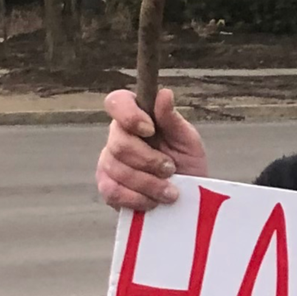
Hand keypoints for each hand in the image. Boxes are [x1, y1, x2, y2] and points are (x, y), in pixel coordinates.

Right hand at [96, 88, 208, 210]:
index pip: (117, 102)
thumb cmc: (187, 163)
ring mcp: (108, 162)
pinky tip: (153, 202)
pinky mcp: (107, 187)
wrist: (189, 198)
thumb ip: (172, 120)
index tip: (150, 129)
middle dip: (149, 160)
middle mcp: (118, 137)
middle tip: (170, 169)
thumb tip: (164, 94)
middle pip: (119, 143)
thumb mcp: (187, 140)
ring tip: (170, 191)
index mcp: (136, 117)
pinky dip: (137, 198)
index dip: (129, 115)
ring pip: (117, 169)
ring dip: (149, 183)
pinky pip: (113, 191)